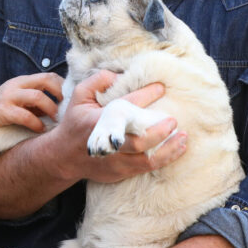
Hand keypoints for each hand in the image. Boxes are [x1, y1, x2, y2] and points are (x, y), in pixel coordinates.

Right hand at [0, 73, 62, 133]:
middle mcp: (17, 85)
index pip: (49, 76)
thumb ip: (36, 100)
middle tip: (67, 109)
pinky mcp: (2, 110)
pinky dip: (36, 123)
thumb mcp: (19, 99)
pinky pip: (25, 115)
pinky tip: (40, 129)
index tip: (71, 100)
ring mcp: (9, 96)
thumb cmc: (1, 109)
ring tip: (56, 120)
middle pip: (46, 80)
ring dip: (51, 109)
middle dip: (61, 94)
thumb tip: (63, 108)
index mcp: (23, 81)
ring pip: (38, 96)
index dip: (63, 86)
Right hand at [49, 70, 186, 182]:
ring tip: (183, 137)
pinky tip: (178, 149)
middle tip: (173, 121)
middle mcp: (107, 144)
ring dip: (168, 148)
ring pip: (146, 158)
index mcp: (96, 122)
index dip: (144, 96)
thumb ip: (97, 81)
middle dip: (159, 131)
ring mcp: (114, 161)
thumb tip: (118, 75)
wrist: (64, 157)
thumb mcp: (79, 97)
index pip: (124, 107)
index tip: (161, 87)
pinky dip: (165, 158)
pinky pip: (147, 167)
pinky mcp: (120, 172)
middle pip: (137, 141)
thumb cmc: (75, 123)